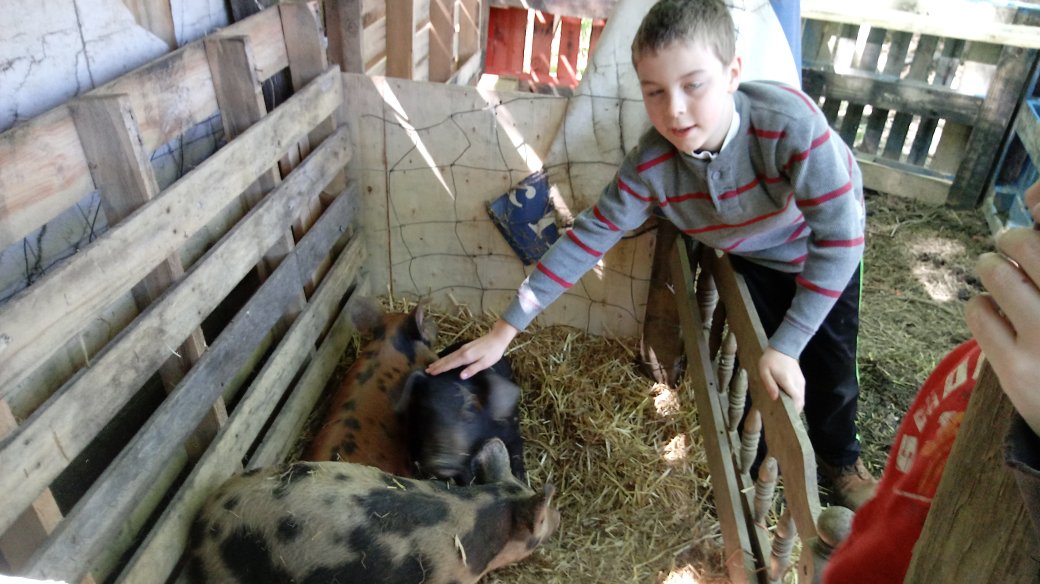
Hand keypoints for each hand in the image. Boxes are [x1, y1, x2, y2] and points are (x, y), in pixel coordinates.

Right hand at [426, 319, 518, 379]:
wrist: (497, 337)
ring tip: (432, 366)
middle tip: (427, 371)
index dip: (440, 369)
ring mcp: (463, 348)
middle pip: (447, 359)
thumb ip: (473, 369)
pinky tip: (444, 360)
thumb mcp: (485, 363)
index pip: (450, 364)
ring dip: (440, 361)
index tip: (431, 373)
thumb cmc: (493, 352)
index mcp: (466, 356)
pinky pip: (452, 354)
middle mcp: (462, 351)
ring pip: (448, 356)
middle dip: (437, 365)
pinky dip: (446, 358)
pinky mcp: (465, 347)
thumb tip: (461, 376)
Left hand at [758, 347, 805, 411]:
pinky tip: (787, 400)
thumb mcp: (764, 371)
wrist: (782, 347)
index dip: (794, 410)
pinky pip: (801, 393)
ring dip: (796, 405)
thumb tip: (775, 398)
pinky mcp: (801, 380)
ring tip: (785, 409)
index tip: (787, 417)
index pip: (796, 400)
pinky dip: (796, 399)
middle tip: (784, 416)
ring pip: (802, 398)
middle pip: (801, 402)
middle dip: (794, 410)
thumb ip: (770, 385)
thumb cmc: (770, 359)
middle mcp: (798, 383)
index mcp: (788, 381)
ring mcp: (801, 381)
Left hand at [965, 180, 1039, 435]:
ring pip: (999, 272)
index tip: (1035, 201)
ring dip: (992, 266)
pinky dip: (982, 305)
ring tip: (998, 272)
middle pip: (1029, 244)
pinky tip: (995, 313)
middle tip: (1010, 245)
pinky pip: (979, 311)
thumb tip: (1035, 197)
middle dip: (1013, 238)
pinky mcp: (1015, 367)